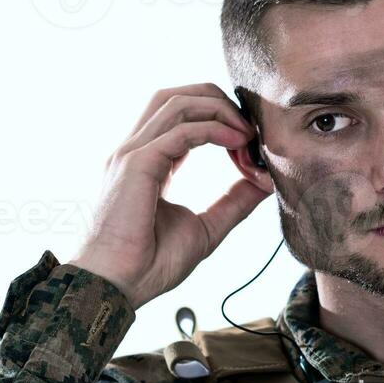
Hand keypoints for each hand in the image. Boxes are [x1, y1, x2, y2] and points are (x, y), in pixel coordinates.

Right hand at [68, 83, 272, 308]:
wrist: (118, 286)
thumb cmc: (150, 264)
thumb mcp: (206, 228)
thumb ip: (233, 202)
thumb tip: (265, 181)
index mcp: (147, 161)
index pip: (181, 116)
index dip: (219, 120)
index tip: (250, 146)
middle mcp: (136, 150)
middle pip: (177, 95)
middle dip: (219, 101)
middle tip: (251, 128)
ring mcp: (133, 153)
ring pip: (177, 101)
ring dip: (219, 110)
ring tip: (247, 134)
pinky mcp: (137, 164)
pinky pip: (181, 130)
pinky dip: (214, 129)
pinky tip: (236, 143)